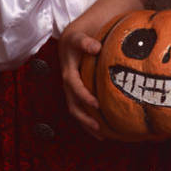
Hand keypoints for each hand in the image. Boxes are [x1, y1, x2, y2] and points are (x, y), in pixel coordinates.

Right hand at [58, 21, 103, 137]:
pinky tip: (103, 131)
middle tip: (99, 125)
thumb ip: (86, 41)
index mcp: (68, 68)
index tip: (96, 104)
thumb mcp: (80, 35)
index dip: (83, 95)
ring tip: (101, 135)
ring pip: (75, 109)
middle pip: (72, 102)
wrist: (72, 37)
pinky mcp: (76, 92)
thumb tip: (96, 47)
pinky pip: (80, 108)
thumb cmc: (80, 36)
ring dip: (86, 123)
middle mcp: (67, 80)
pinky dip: (89, 121)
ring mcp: (70, 87)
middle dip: (84, 116)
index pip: (73, 84)